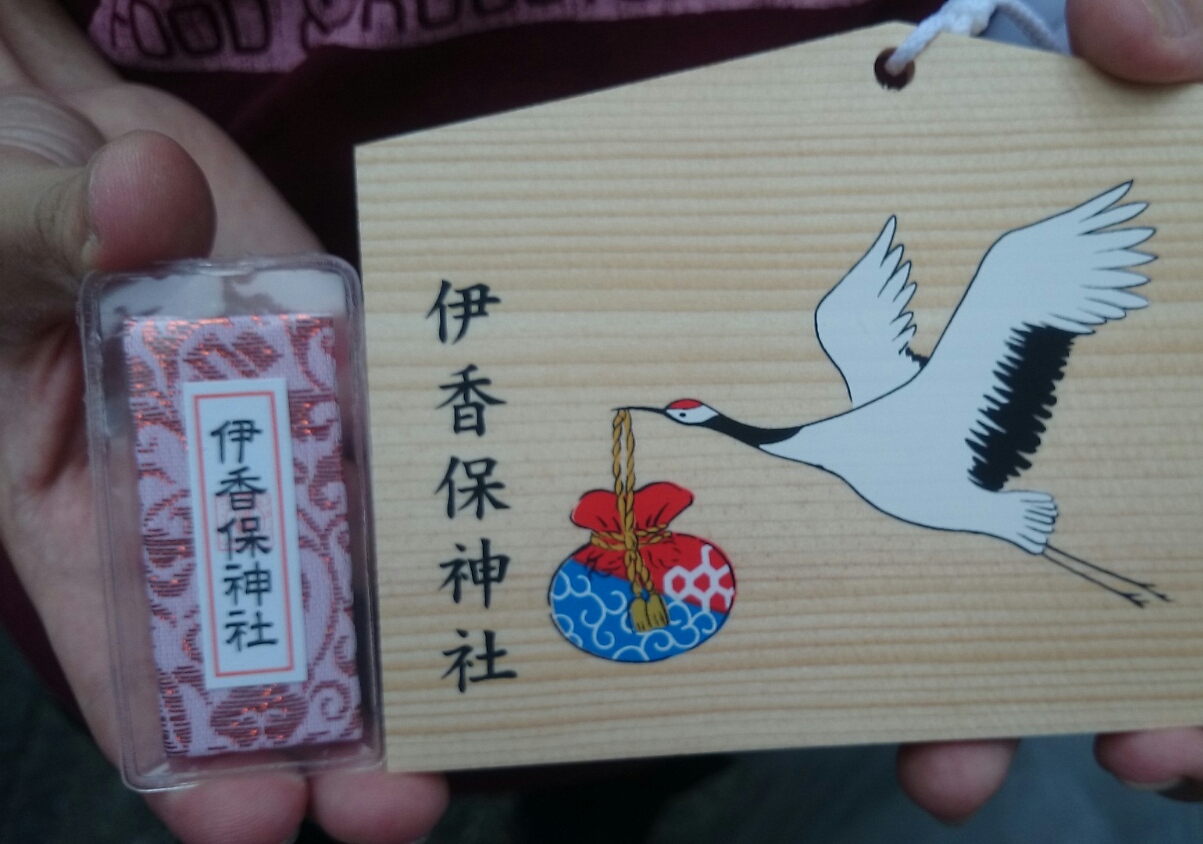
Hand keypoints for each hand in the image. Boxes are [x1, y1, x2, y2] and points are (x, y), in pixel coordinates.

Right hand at [0, 3, 446, 841]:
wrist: (83, 145)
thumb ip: (53, 233)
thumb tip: (139, 197)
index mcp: (83, 517)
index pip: (135, 668)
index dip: (191, 753)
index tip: (250, 818)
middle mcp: (203, 500)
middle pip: (276, 641)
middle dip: (337, 731)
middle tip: (403, 797)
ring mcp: (291, 441)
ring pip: (367, 556)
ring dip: (420, 628)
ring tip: (483, 697)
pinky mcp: (354, 376)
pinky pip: (410, 433)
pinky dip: (457, 479)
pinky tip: (515, 527)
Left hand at [895, 0, 1202, 821]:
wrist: (1052, 109)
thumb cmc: (1158, 99)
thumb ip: (1200, 27)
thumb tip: (1137, 34)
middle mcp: (1143, 474)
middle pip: (1172, 657)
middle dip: (1165, 733)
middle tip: (1146, 756)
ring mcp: (1019, 479)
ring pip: (1023, 648)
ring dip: (999, 725)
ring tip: (954, 767)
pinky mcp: (912, 471)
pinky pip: (895, 575)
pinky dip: (880, 642)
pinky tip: (850, 678)